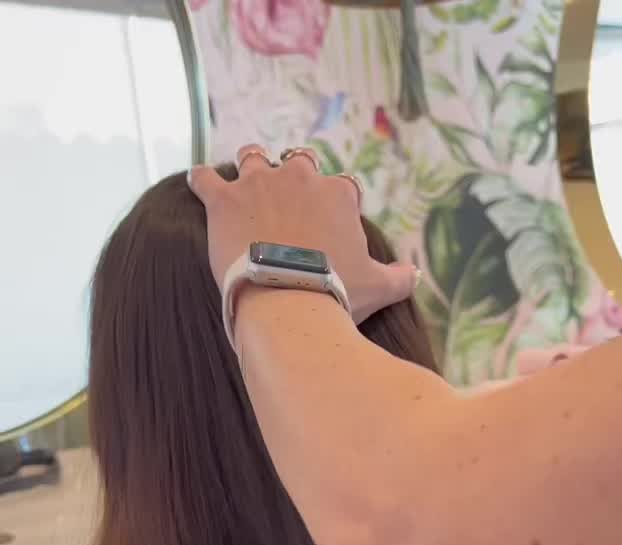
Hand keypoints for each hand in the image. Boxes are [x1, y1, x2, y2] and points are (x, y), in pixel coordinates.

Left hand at [187, 145, 417, 323]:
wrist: (288, 301)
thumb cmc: (335, 294)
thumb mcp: (377, 287)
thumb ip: (399, 277)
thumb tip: (414, 274)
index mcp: (338, 194)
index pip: (340, 187)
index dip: (334, 205)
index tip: (327, 226)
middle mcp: (300, 177)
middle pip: (298, 164)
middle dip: (294, 179)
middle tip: (286, 206)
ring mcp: (259, 184)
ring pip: (252, 158)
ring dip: (250, 169)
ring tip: (245, 188)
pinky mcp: (224, 200)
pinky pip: (205, 179)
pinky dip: (202, 181)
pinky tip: (199, 185)